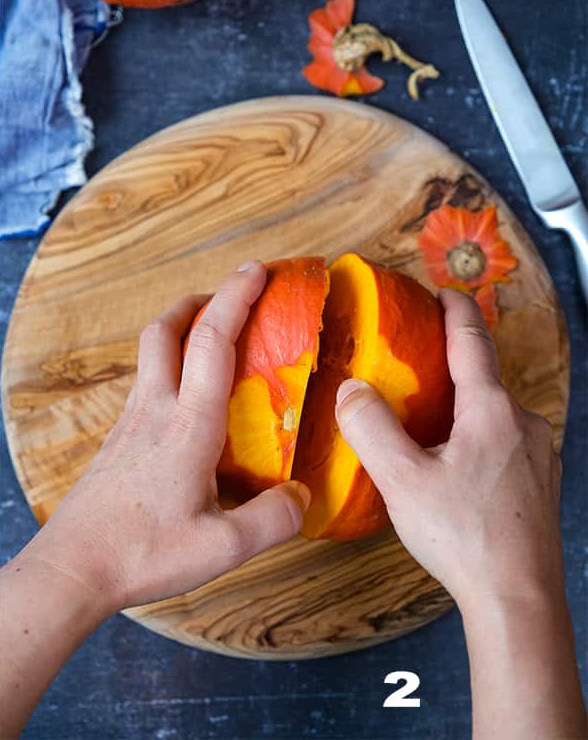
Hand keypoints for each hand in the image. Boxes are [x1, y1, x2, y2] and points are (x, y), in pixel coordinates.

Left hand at [30, 261, 309, 611]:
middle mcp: (153, 412)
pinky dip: (167, 373)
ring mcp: (128, 425)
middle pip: (165, 330)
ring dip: (178, 333)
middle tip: (229, 295)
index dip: (236, 296)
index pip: (213, 340)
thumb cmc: (142, 554)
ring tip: (211, 343)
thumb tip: (302, 496)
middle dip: (198, 300)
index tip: (258, 270)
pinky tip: (184, 404)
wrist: (72, 567)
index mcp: (187, 425)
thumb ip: (273, 519)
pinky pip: (144, 390)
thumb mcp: (223, 548)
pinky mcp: (115, 444)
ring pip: (149, 356)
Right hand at [334, 288, 560, 606]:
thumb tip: (351, 388)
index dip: (454, 311)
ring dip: (459, 409)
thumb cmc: (463, 537)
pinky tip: (447, 465)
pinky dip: (472, 438)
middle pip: (482, 381)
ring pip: (492, 416)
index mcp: (491, 412)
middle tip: (411, 364)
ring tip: (422, 421)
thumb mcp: (401, 478)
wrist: (517, 597)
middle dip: (449, 367)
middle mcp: (524, 425)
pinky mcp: (538, 485)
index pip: (472, 343)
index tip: (440, 291)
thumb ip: (370, 426)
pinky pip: (502, 444)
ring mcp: (538, 457)